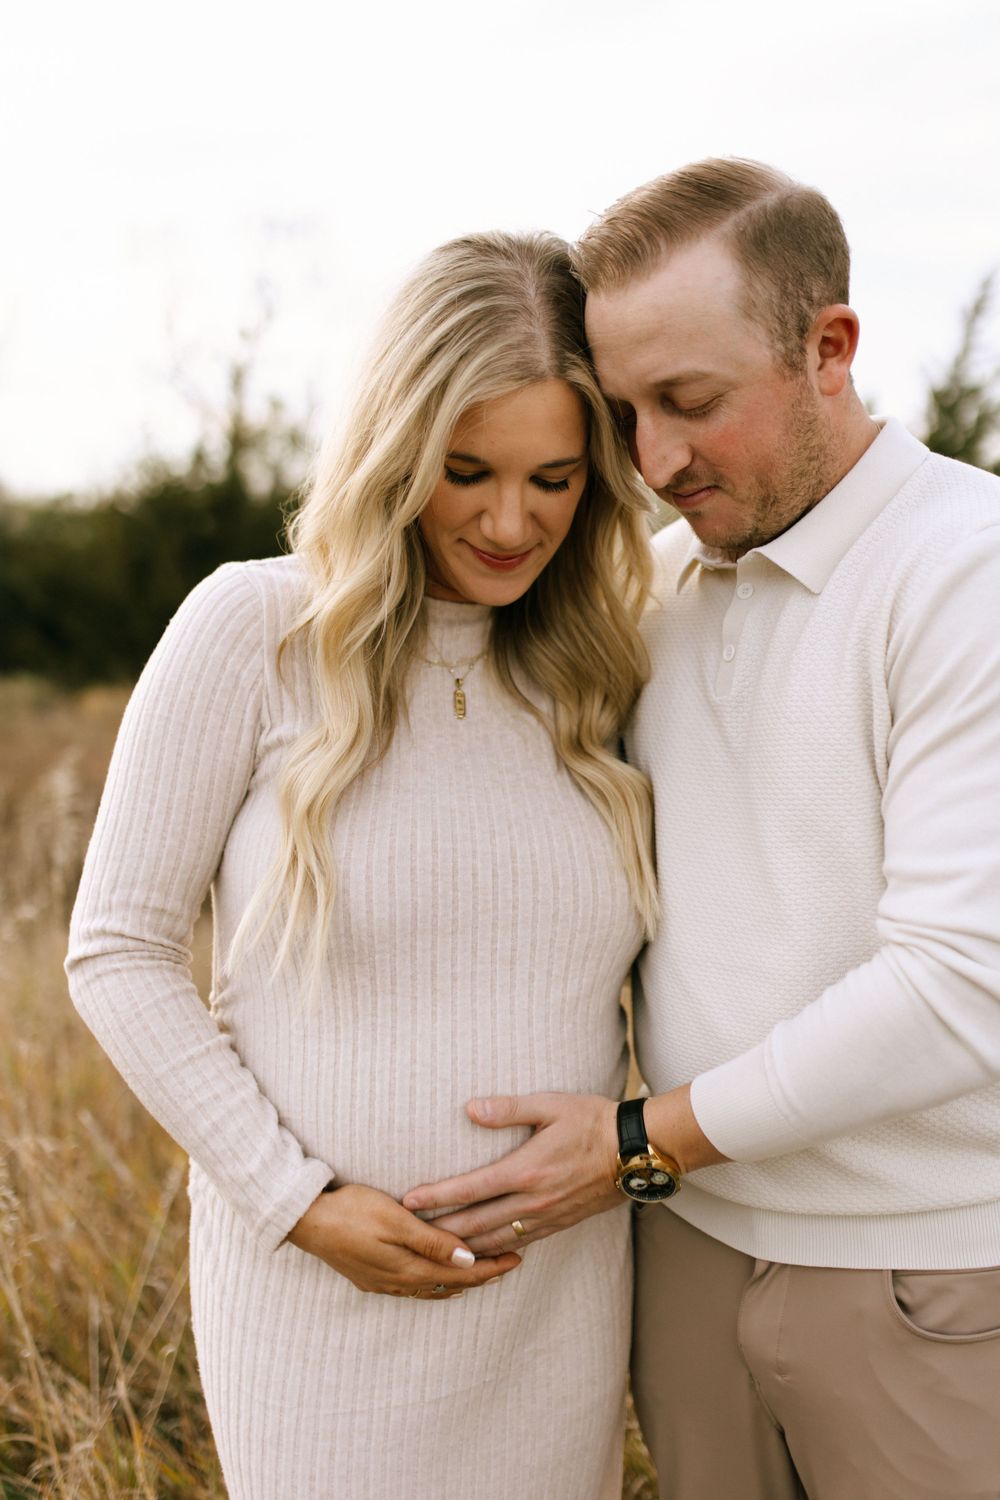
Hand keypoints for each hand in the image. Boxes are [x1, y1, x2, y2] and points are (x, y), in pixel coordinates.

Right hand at [286, 1183, 521, 1298]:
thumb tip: (469, 1260)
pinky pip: (415, 1289)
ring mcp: (384, 1284)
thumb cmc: (351, 1211)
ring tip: (484, 1272)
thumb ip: (432, 1242)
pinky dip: (437, 1284)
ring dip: (461, 1282)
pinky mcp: (371, 1278)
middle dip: (483, 1275)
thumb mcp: (395, 1220)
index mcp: (409, 1269)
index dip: (492, 1268)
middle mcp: (400, 1284)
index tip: (517, 1257)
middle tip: (510, 1263)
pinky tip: (440, 1280)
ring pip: (434, 1290)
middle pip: (452, 1285)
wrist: (306, 1220)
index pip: (462, 1274)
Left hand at [402, 1093, 623, 1254]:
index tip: (408, 1201)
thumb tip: (470, 1108)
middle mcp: (531, 1201)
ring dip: (460, 1246)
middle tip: (407, 1233)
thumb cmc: (592, 1121)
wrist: (635, 1151)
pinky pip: (515, 1245)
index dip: (435, 1196)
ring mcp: (544, 1218)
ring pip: (492, 1241)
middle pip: (473, 1223)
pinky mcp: (556, 1225)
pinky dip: (490, 1252)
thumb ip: (508, 1108)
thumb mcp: (550, 1104)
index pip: (469, 1188)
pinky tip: (476, 1253)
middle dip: (438, 1230)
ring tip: (432, 1248)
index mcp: (524, 1170)